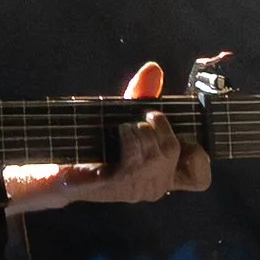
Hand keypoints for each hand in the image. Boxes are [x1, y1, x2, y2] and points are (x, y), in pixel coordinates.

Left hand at [11, 61, 212, 212]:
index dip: (200, 159)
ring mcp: (136, 189)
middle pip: (174, 151)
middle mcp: (154, 187)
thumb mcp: (125, 116)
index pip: (198, 179)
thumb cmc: (95, 143)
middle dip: (159, 125)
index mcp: (163, 175)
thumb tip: (154, 69)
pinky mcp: (116, 186)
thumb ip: (142, 94)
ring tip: (124, 127)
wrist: (58, 167)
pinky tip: (120, 131)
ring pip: (155, 154)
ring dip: (139, 130)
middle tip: (143, 119)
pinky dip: (129, 137)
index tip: (184, 139)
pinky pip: (134, 160)